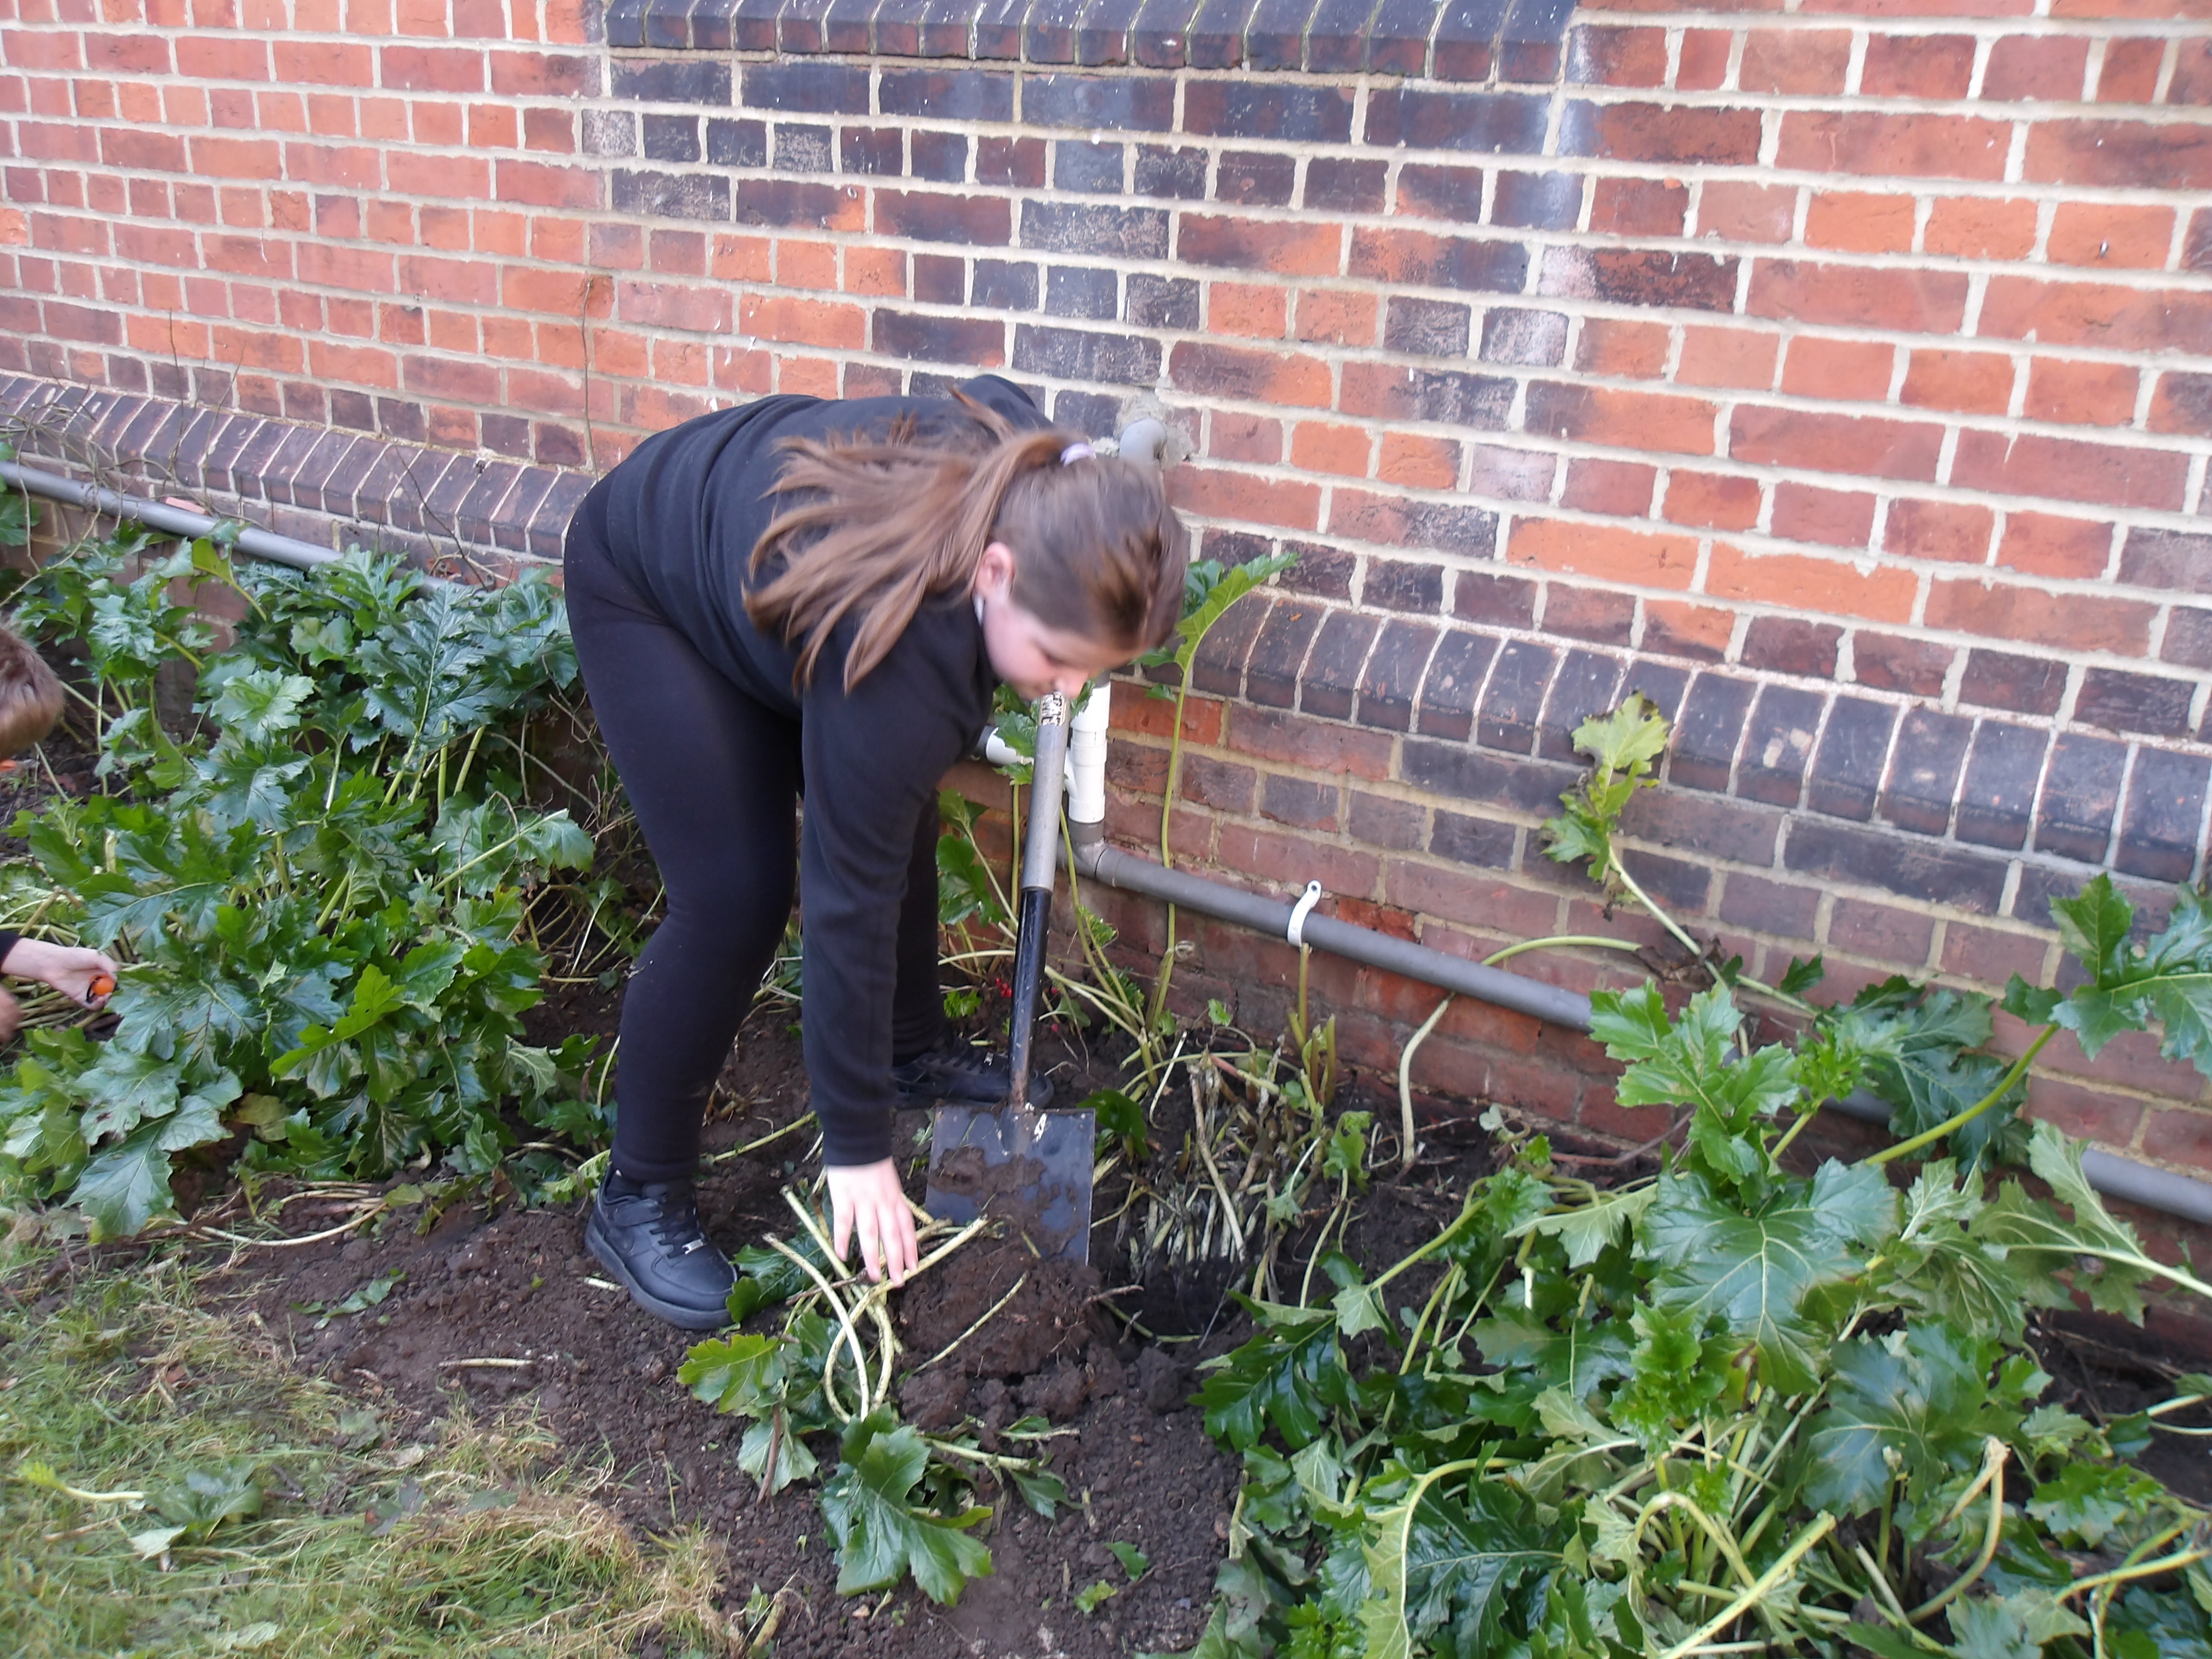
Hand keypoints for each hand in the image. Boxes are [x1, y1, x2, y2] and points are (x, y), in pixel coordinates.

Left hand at [0, 938, 118, 1006]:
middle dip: (118, 994)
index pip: (119, 980)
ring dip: (109, 1001)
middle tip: (116, 992)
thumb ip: (110, 965)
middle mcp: (100, 982)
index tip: (126, 985)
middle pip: (114, 991)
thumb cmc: (75, 956)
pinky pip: (92, 1006)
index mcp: (105, 971)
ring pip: (105, 1000)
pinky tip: (99, 1000)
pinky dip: (98, 1005)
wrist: (53, 964)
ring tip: (107, 996)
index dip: (124, 984)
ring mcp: (91, 990)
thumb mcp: (97, 956)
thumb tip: (120, 978)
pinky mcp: (81, 998)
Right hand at [825, 1159, 917, 1286]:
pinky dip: (843, 1238)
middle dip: (896, 1260)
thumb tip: (892, 1223)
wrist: (858, 1137)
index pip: (907, 1227)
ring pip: (871, 1232)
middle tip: (898, 1282)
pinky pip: (844, 1221)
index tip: (914, 1267)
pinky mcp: (844, 1196)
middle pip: (892, 1235)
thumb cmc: (872, 1160)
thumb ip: (891, 1202)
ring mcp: (864, 1200)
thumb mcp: (889, 1181)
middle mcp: (883, 1202)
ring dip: (873, 1257)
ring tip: (873, 1277)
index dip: (911, 1248)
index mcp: (895, 1198)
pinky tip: (842, 1255)